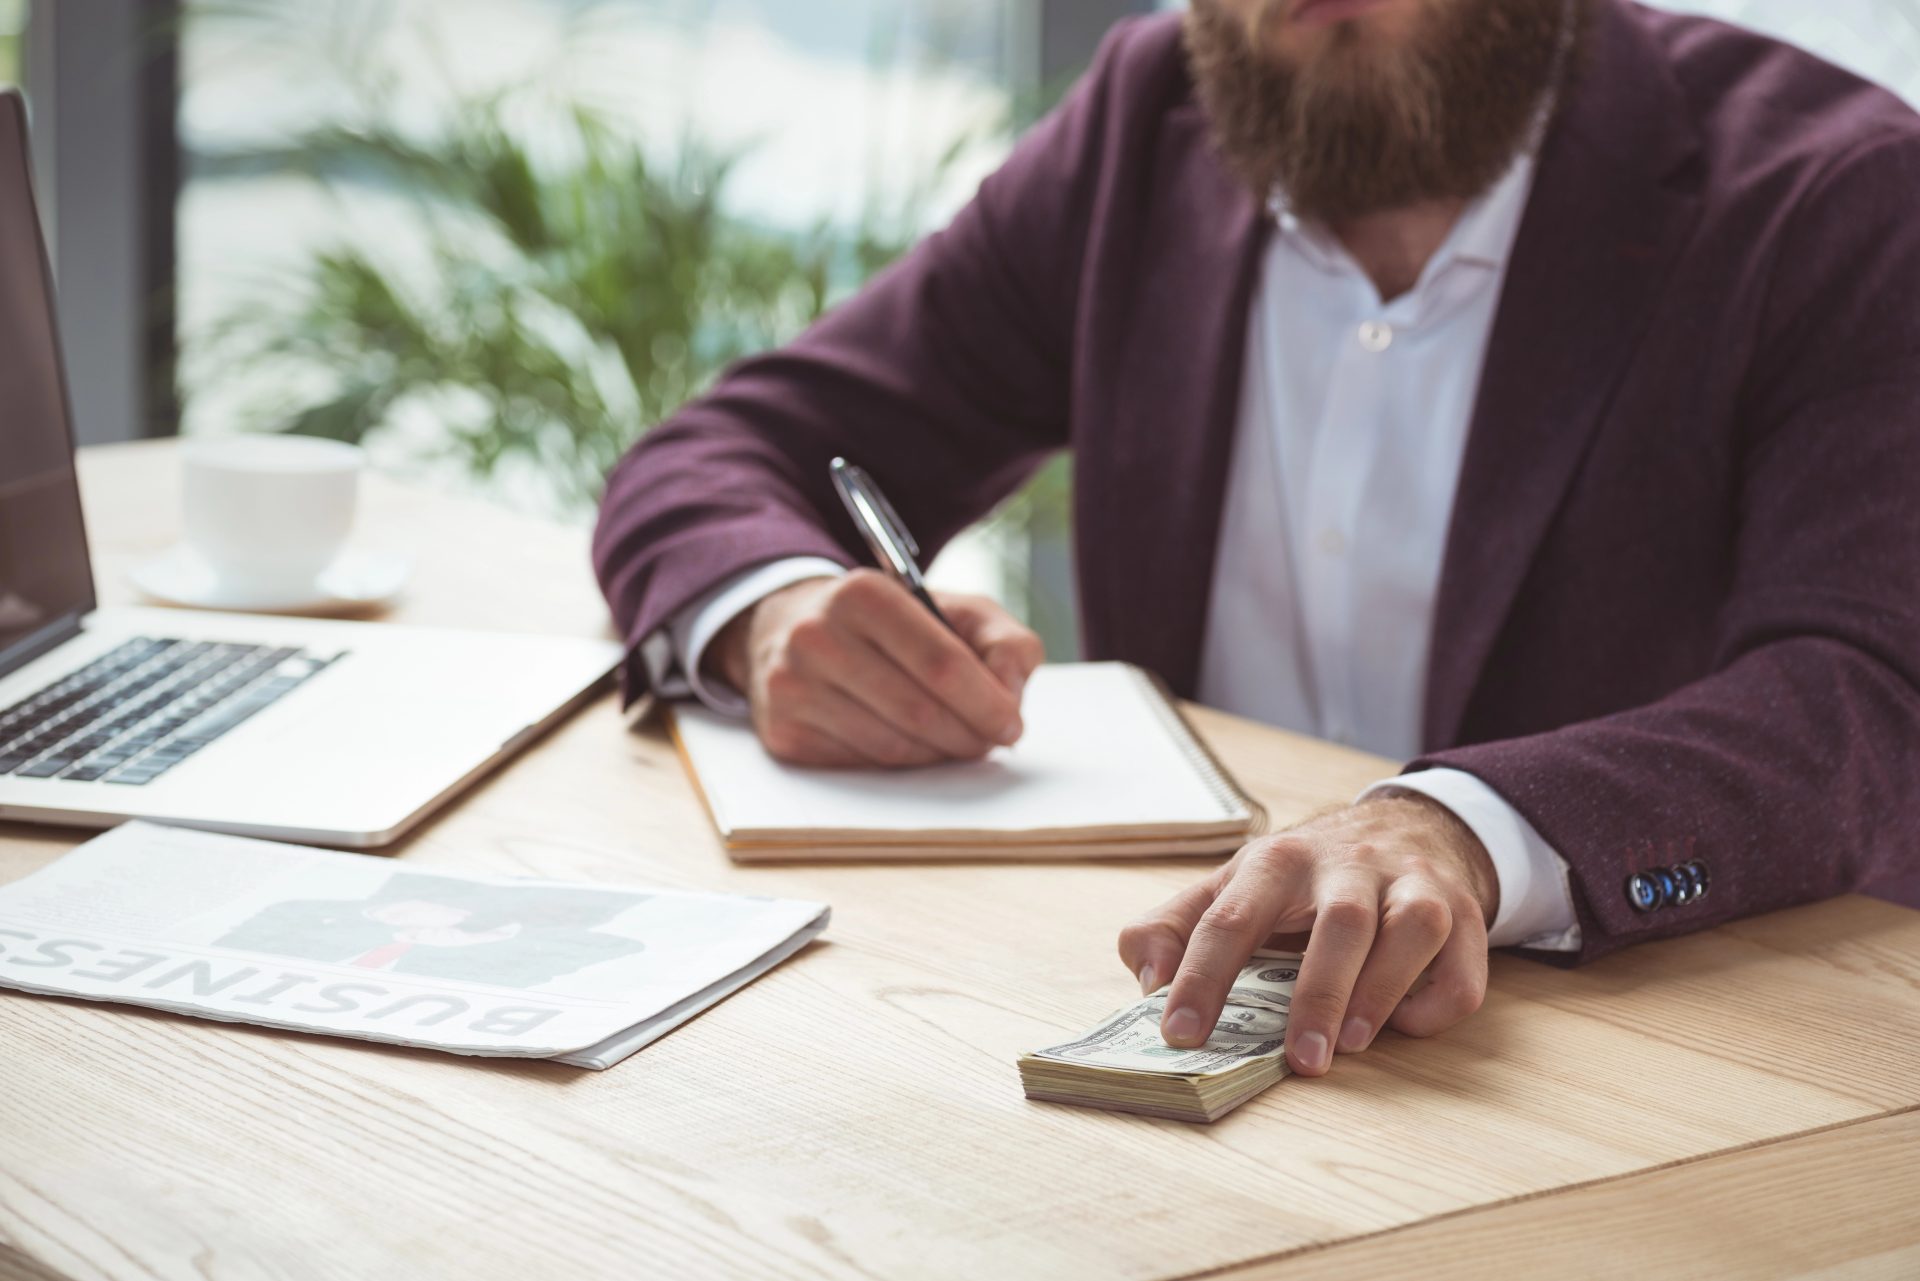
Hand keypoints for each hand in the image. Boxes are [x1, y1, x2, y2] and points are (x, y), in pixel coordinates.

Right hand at [707, 569, 1044, 767]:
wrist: (791, 629)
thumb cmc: (891, 624)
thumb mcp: (955, 610)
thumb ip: (1004, 642)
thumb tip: (1010, 695)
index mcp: (864, 594)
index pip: (941, 663)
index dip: (987, 703)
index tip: (1012, 725)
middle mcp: (817, 636)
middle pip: (919, 711)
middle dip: (968, 735)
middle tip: (989, 741)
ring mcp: (792, 687)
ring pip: (891, 748)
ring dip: (937, 755)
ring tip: (954, 741)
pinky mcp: (782, 731)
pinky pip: (861, 766)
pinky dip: (898, 765)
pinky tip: (909, 744)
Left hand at [1116, 791, 1497, 1076]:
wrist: (1401, 829)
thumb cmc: (1300, 880)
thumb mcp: (1228, 887)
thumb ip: (1170, 928)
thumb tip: (1149, 980)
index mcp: (1275, 860)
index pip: (1229, 918)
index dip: (1201, 978)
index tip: (1180, 1035)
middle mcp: (1347, 864)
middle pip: (1339, 922)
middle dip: (1318, 994)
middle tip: (1299, 1060)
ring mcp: (1413, 884)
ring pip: (1413, 929)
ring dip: (1382, 991)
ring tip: (1349, 1044)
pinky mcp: (1462, 914)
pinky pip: (1463, 967)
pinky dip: (1436, 1004)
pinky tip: (1403, 1025)